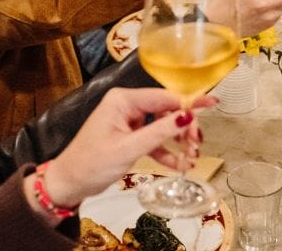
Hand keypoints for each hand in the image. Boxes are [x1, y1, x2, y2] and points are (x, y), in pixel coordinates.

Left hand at [39, 88, 215, 208]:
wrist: (68, 184)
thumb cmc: (91, 164)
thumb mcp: (128, 149)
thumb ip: (159, 133)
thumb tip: (187, 116)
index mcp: (123, 100)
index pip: (163, 97)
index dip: (189, 102)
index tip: (212, 104)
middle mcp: (127, 105)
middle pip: (166, 110)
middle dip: (183, 127)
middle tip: (196, 144)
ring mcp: (128, 120)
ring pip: (162, 125)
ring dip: (177, 141)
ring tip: (192, 156)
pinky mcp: (129, 135)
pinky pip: (153, 139)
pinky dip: (165, 151)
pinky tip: (178, 164)